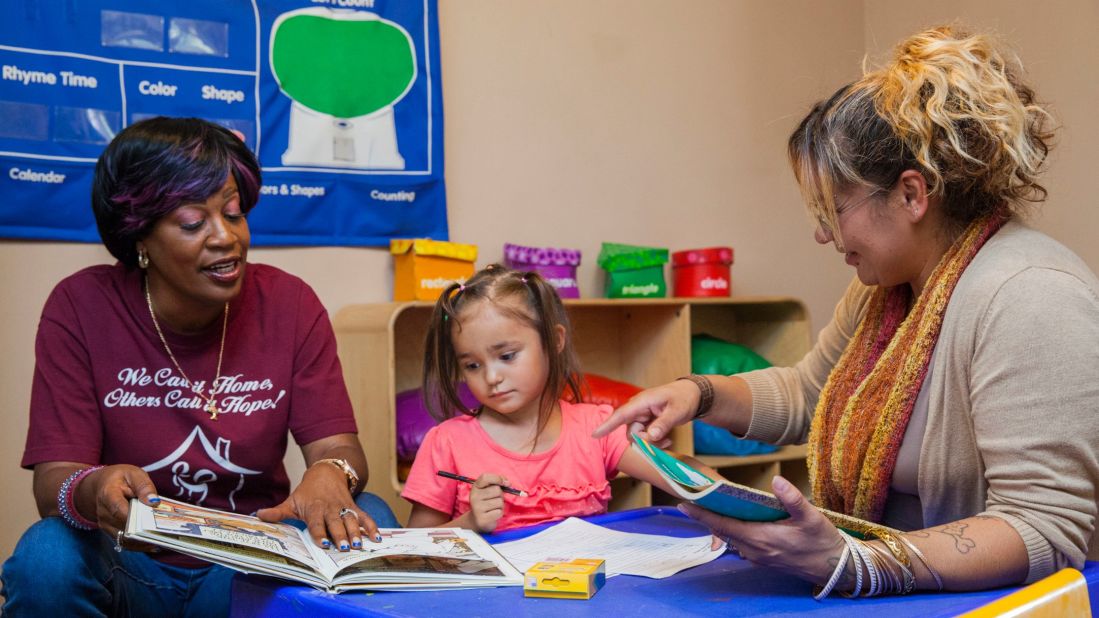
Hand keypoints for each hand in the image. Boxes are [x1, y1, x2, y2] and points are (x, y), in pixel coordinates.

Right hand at [83, 464, 161, 552]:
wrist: (103, 485)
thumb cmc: (121, 478)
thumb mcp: (134, 474)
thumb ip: (144, 486)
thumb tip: (153, 502)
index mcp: (107, 494)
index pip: (119, 509)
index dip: (135, 517)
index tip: (152, 521)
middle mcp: (103, 513)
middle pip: (124, 526)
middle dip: (143, 530)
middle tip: (164, 533)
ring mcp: (105, 524)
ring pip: (124, 538)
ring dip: (143, 540)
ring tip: (162, 540)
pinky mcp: (110, 531)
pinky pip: (125, 542)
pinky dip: (139, 545)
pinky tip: (154, 545)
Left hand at [256, 462, 379, 550]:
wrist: (327, 471)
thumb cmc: (307, 491)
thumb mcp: (292, 500)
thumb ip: (277, 512)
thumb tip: (258, 516)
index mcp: (314, 509)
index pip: (316, 523)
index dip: (320, 532)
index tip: (323, 542)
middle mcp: (330, 508)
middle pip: (336, 523)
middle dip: (341, 535)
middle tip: (345, 547)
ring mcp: (343, 507)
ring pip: (351, 520)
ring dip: (356, 532)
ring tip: (360, 544)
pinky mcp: (353, 506)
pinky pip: (364, 516)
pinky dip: (371, 526)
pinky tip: (377, 537)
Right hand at [468, 473, 506, 532]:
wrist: (476, 520)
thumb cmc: (487, 501)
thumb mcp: (489, 489)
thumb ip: (498, 482)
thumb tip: (508, 483)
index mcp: (476, 486)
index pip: (485, 477)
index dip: (497, 478)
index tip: (505, 483)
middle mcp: (474, 496)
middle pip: (497, 490)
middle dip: (500, 495)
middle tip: (494, 499)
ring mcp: (477, 508)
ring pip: (499, 502)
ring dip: (500, 505)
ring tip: (493, 508)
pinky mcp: (482, 519)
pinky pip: (499, 512)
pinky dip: (499, 513)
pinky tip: (492, 514)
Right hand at [592, 380, 699, 445]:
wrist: (692, 395)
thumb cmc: (684, 398)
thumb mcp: (677, 411)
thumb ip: (663, 424)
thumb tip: (651, 436)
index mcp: (642, 401)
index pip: (621, 414)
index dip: (607, 425)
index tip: (594, 435)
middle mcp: (638, 409)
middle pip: (631, 431)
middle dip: (644, 441)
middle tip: (664, 442)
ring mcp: (641, 416)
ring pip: (637, 436)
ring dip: (651, 442)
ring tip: (667, 440)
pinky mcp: (646, 421)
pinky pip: (644, 436)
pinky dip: (654, 441)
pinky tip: (666, 439)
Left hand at [680, 476, 844, 585]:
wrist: (834, 566)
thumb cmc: (822, 541)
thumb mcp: (811, 517)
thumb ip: (792, 499)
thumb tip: (776, 480)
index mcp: (761, 539)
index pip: (723, 525)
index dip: (702, 514)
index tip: (684, 503)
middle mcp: (754, 550)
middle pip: (721, 530)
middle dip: (705, 515)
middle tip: (690, 496)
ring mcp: (757, 556)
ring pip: (729, 537)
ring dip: (717, 522)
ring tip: (706, 503)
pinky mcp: (762, 558)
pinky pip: (739, 542)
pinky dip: (730, 529)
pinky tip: (731, 517)